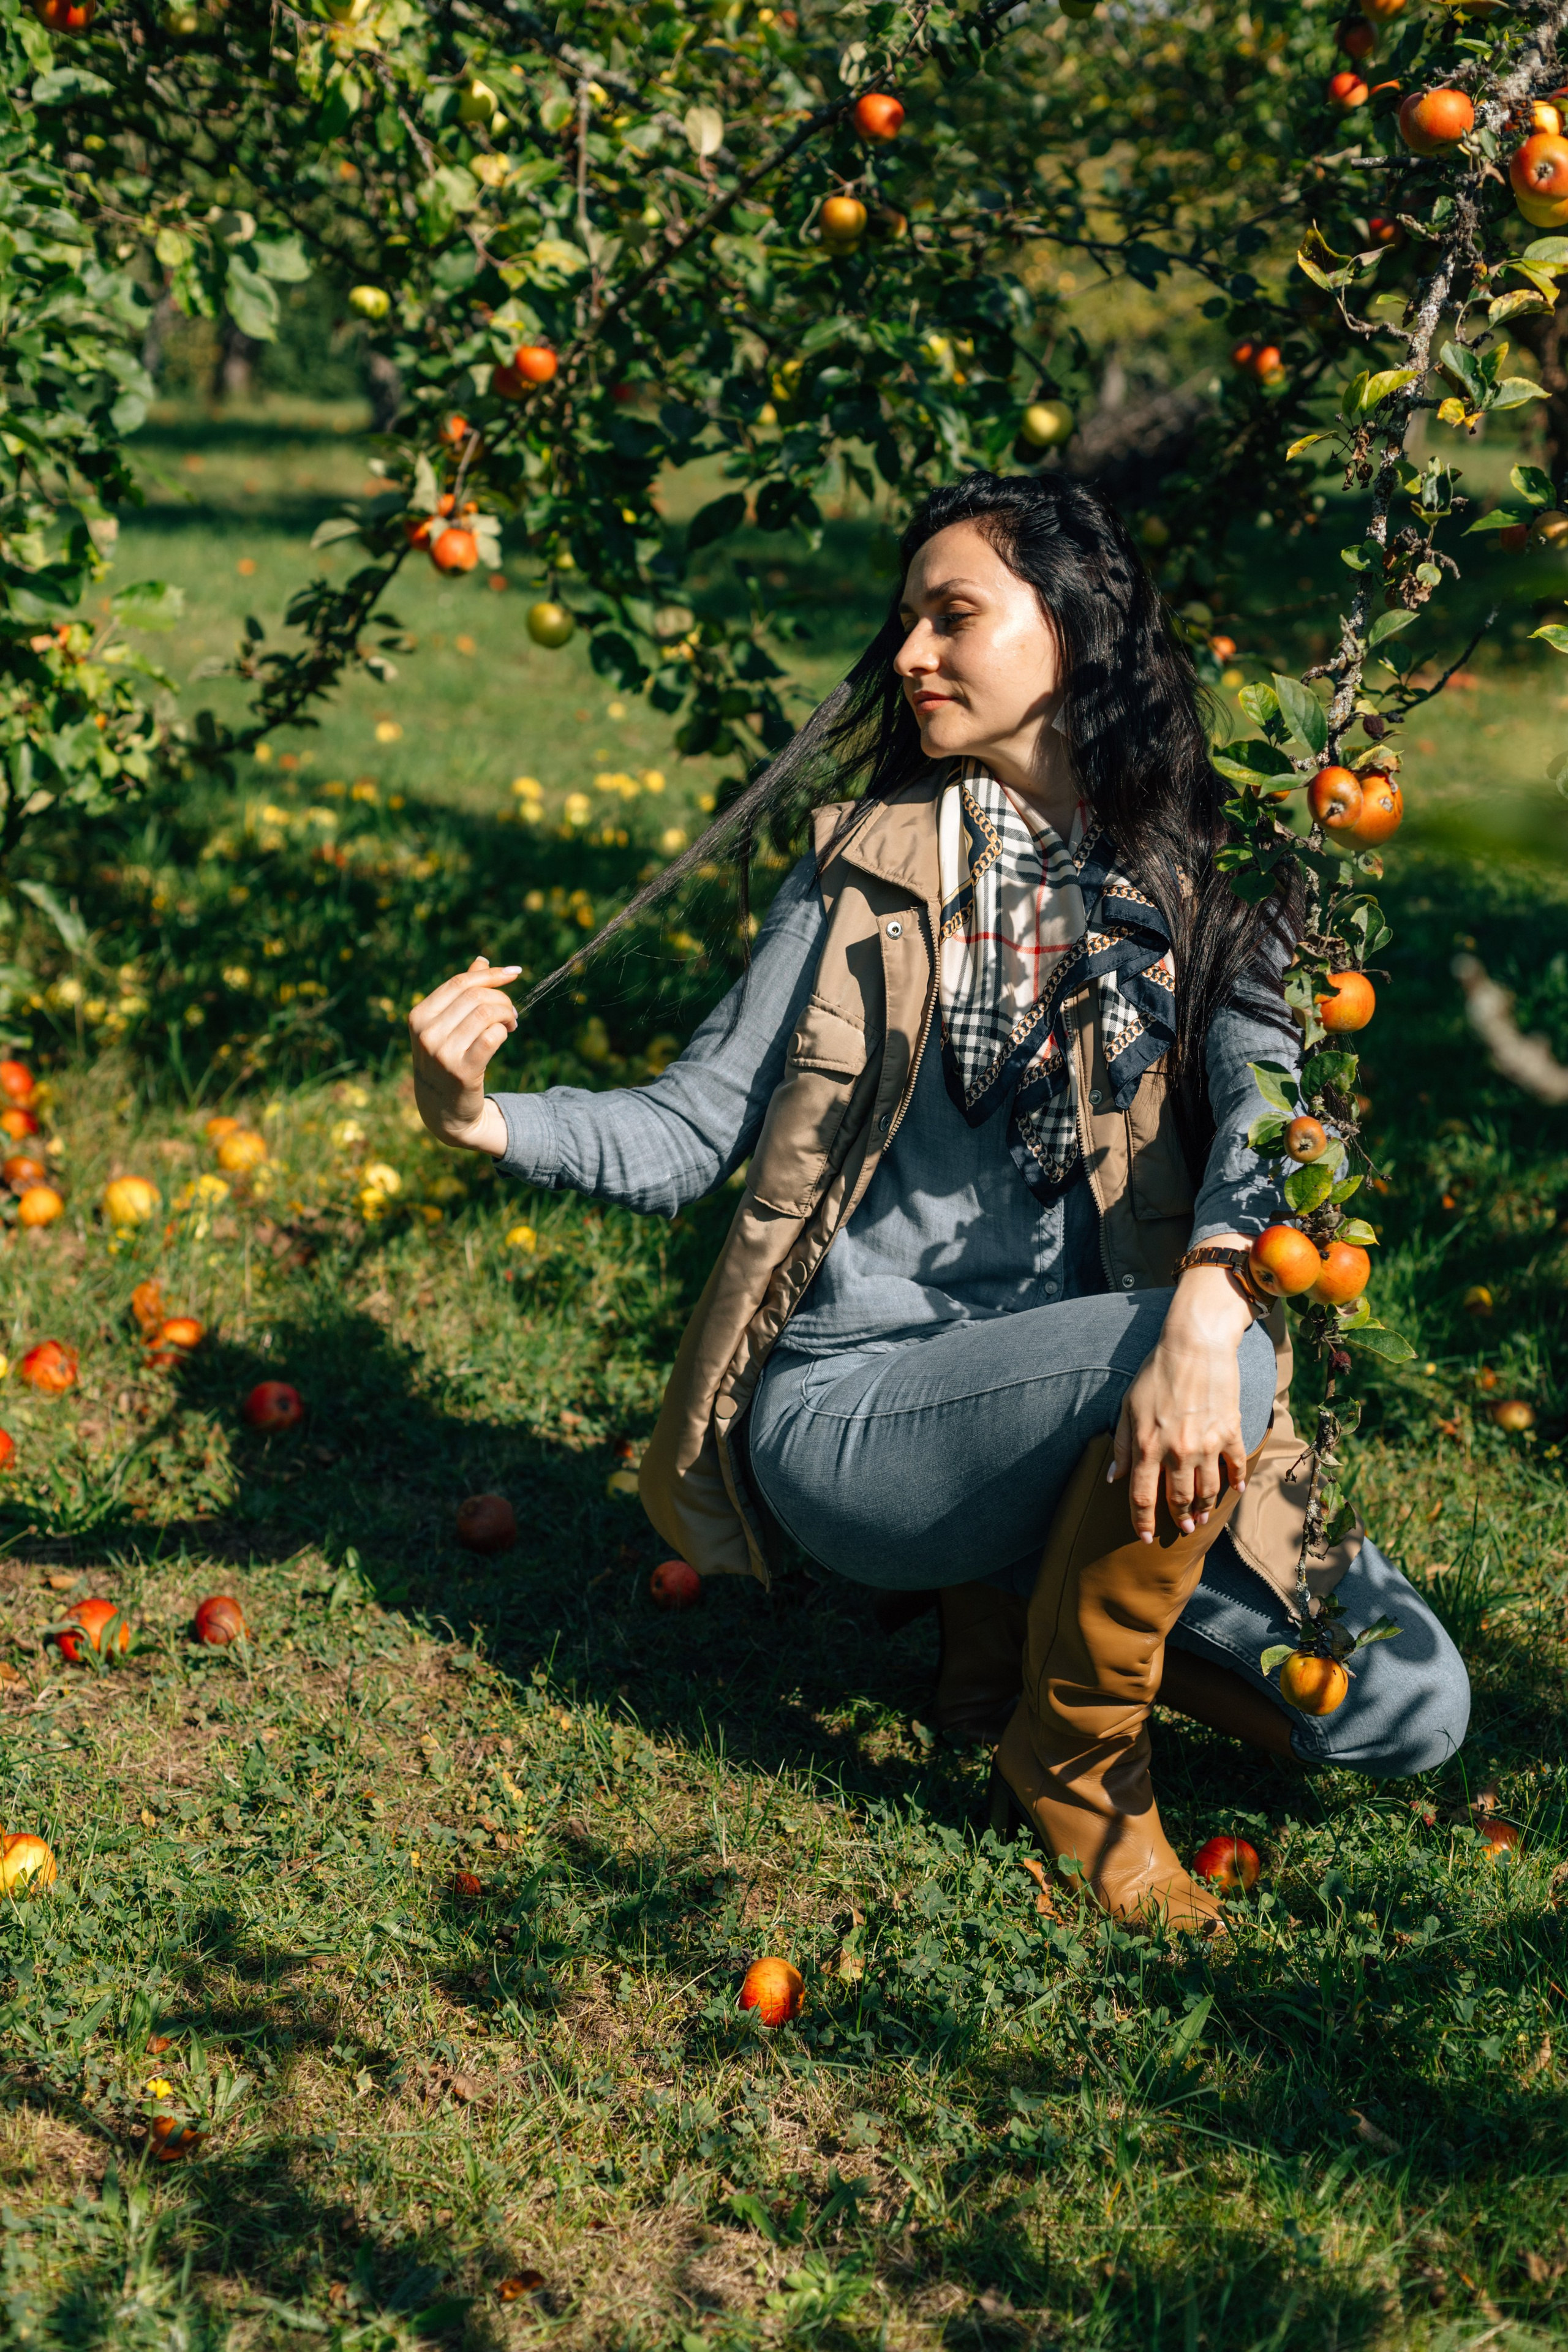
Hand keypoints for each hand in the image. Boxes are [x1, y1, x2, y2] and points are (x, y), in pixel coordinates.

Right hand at [409, 957, 520, 1153]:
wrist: (444, 1111)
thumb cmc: (447, 1061)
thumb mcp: (447, 1027)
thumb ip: (462, 994)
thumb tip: (482, 961)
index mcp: (419, 1016)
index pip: (459, 983)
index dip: (491, 975)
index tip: (515, 973)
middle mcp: (426, 1033)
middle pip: (475, 996)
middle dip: (502, 999)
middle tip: (512, 1014)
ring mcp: (441, 1053)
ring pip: (486, 1014)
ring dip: (507, 1015)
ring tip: (511, 1025)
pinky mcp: (462, 1071)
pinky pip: (492, 1037)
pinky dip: (504, 1032)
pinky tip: (506, 1035)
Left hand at [1110, 1251, 1254, 1542]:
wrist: (1194, 1346)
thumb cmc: (1155, 1374)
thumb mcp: (1128, 1408)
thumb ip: (1123, 1446)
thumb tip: (1114, 1478)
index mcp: (1148, 1446)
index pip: (1142, 1498)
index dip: (1142, 1522)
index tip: (1144, 1537)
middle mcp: (1178, 1451)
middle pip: (1179, 1500)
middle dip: (1179, 1519)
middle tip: (1181, 1528)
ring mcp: (1207, 1444)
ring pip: (1208, 1490)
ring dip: (1205, 1508)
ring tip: (1202, 1518)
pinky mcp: (1230, 1432)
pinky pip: (1236, 1465)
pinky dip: (1235, 1481)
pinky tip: (1233, 1490)